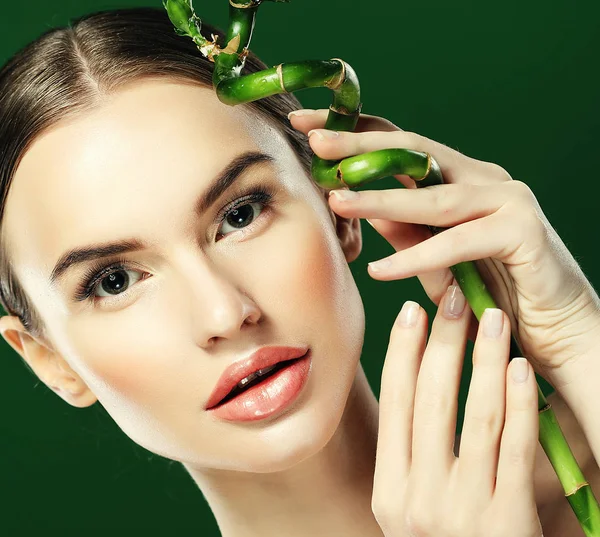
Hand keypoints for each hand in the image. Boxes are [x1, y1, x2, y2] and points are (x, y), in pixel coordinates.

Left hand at [289, 109, 599, 384]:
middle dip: (360, 145)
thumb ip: (404, 231)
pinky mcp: (523, 232)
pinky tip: (381, 270)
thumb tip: (362, 208)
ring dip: (381, 199)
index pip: (400, 145)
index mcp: (459, 178)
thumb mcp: (434, 258)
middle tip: (315, 141)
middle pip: (414, 151)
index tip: (306, 127)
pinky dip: (419, 257)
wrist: (554, 327)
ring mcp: (507, 200)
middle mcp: (483, 179)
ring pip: (434, 196)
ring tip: (336, 201)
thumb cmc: (492, 291)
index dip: (353, 133)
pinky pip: (460, 242)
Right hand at [371, 283, 541, 536]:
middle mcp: (418, 499)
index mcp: (389, 490)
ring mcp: (464, 511)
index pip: (394, 403)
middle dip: (442, 341)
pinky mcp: (509, 522)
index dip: (402, 351)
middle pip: (431, 400)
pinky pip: (516, 447)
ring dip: (485, 359)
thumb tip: (416, 378)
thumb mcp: (412, 506)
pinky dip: (521, 402)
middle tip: (454, 298)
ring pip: (477, 415)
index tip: (411, 310)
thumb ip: (411, 454)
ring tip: (493, 317)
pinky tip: (521, 368)